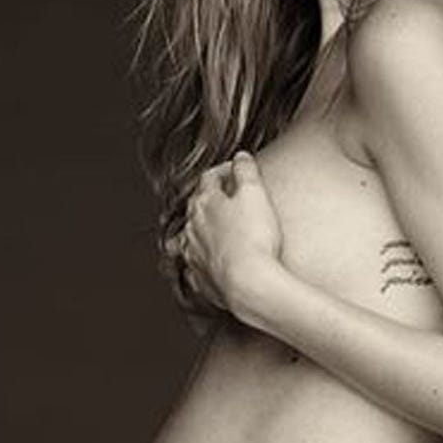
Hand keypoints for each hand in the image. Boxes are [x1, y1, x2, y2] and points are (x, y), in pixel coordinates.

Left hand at [180, 152, 282, 317]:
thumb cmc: (253, 239)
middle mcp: (193, 228)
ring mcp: (194, 255)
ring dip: (198, 230)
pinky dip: (200, 262)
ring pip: (188, 237)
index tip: (237, 170)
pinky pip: (194, 268)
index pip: (210, 178)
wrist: (249, 284)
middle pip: (196, 206)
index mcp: (205, 203)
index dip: (225, 170)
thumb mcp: (255, 194)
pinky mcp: (201, 280)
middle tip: (223, 196)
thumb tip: (240, 158)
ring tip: (206, 229)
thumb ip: (246, 172)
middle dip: (208, 198)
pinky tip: (206, 264)